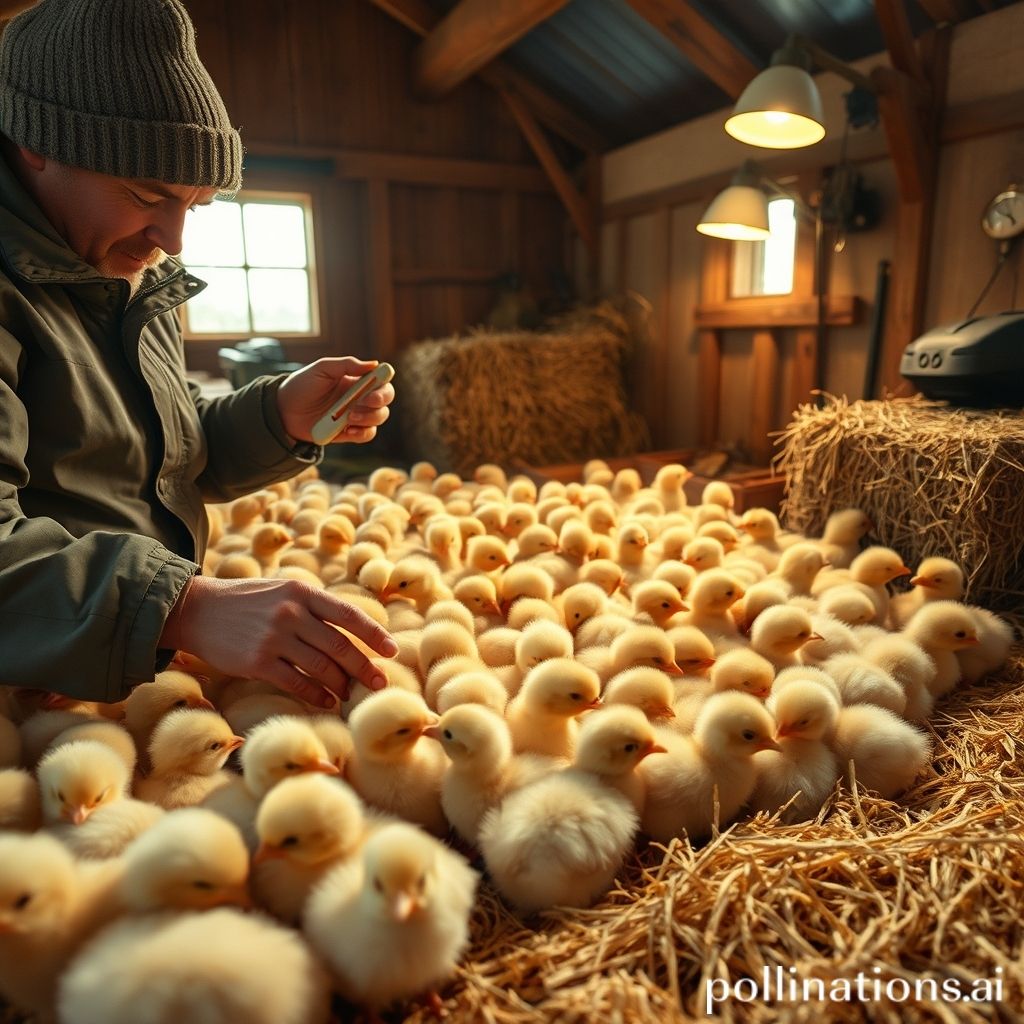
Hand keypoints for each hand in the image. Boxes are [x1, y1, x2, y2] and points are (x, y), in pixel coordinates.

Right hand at [161, 575, 398, 707]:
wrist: (197, 610)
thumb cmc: (247, 602)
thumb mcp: (283, 591)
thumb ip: (313, 608)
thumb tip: (352, 634)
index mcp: (302, 591)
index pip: (348, 615)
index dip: (374, 634)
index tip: (392, 651)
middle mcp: (291, 612)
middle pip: (340, 646)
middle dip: (364, 667)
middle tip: (379, 682)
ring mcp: (275, 638)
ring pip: (322, 667)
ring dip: (341, 685)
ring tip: (350, 694)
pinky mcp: (258, 662)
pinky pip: (297, 683)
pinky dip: (317, 695)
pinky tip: (327, 701)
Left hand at [277, 356, 394, 444]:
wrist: (283, 411)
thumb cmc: (302, 385)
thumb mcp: (322, 368)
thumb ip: (347, 364)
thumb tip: (374, 364)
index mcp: (356, 380)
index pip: (381, 380)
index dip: (384, 383)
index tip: (376, 385)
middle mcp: (359, 397)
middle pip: (386, 400)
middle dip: (380, 401)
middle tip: (365, 402)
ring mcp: (355, 415)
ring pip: (379, 418)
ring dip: (369, 417)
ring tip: (350, 417)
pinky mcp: (348, 433)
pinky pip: (367, 434)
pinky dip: (362, 433)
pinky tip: (348, 430)